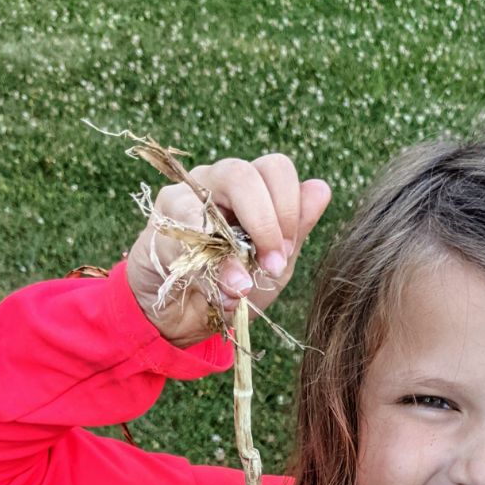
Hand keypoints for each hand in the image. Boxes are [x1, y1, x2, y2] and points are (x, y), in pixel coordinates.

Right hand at [126, 153, 331, 347]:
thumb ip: (296, 228)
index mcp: (250, 187)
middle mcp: (216, 181)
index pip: (275, 169)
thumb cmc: (232, 283)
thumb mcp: (273, 262)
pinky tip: (224, 289)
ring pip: (212, 194)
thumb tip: (321, 189)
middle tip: (273, 264)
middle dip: (267, 221)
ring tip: (246, 283)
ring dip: (238, 241)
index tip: (288, 252)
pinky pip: (187, 229)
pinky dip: (209, 264)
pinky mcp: (162, 220)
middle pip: (245, 173)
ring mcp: (185, 194)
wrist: (186, 315)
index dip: (289, 207)